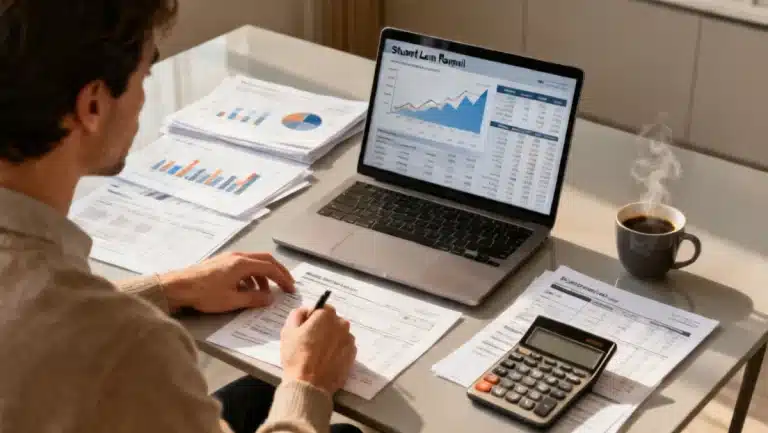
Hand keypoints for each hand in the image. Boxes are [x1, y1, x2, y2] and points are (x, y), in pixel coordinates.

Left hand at [158, 252, 294, 312]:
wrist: (178, 287)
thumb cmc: (205, 294)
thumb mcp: (232, 300)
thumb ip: (254, 298)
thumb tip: (270, 298)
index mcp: (242, 264)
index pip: (270, 268)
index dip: (283, 278)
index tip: (291, 289)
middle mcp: (238, 256)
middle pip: (265, 260)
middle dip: (278, 272)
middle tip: (286, 284)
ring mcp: (229, 257)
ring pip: (254, 262)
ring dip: (263, 276)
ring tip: (265, 292)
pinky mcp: (222, 262)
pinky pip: (244, 265)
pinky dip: (252, 276)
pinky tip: (248, 289)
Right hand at [280, 305, 356, 393]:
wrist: (309, 385)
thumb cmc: (296, 356)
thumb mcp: (288, 330)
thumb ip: (297, 314)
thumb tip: (307, 311)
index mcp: (327, 315)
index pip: (322, 308)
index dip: (313, 317)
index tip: (306, 328)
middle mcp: (342, 324)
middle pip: (332, 321)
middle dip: (323, 327)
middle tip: (311, 341)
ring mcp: (349, 340)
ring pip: (339, 334)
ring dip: (331, 338)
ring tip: (319, 353)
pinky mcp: (353, 355)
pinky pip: (344, 347)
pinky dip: (337, 351)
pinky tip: (326, 360)